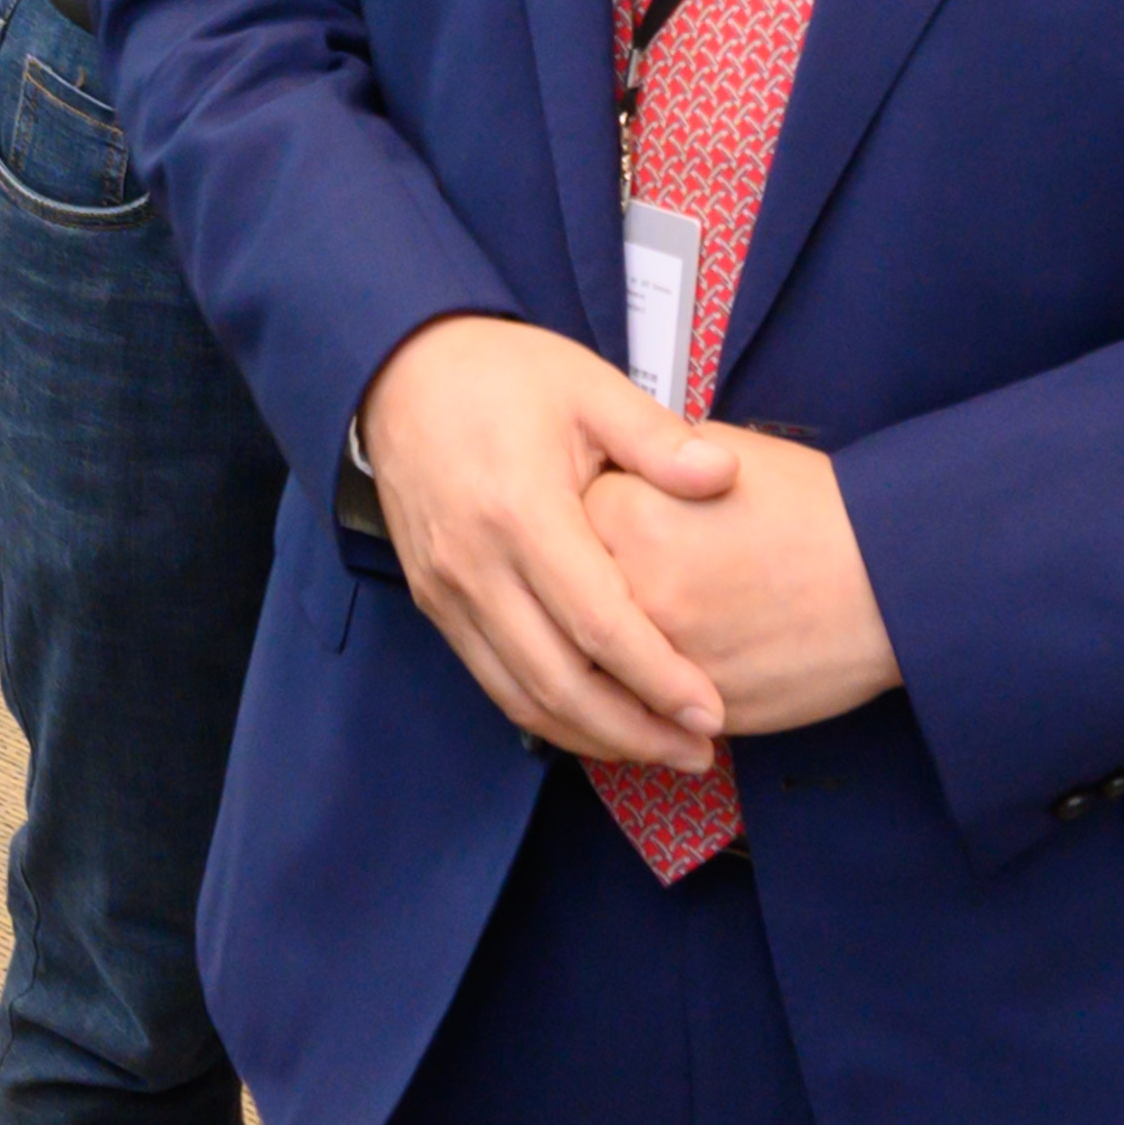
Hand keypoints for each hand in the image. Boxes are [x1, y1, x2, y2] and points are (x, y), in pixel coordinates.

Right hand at [351, 314, 733, 769]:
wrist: (398, 372)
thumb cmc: (503, 375)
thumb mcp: (589, 385)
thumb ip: (657, 438)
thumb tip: (725, 476)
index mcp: (522, 510)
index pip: (598, 623)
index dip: (658, 678)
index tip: (711, 712)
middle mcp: (476, 565)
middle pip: (558, 681)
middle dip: (633, 731)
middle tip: (699, 752)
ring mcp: (447, 590)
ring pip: (520, 697)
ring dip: (592, 736)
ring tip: (659, 751)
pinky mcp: (435, 603)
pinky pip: (493, 680)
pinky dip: (548, 714)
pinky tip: (598, 721)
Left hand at [586, 428, 901, 736]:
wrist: (889, 579)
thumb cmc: (812, 509)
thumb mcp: (720, 458)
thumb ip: (651, 471)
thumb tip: (613, 479)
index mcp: (623, 513)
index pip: (555, 526)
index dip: (573, 533)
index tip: (587, 533)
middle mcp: (627, 589)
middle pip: (563, 604)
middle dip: (574, 602)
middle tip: (598, 592)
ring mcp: (658, 659)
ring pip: (593, 671)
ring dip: (596, 665)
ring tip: (620, 644)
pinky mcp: (691, 710)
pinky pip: (639, 713)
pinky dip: (637, 704)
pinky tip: (657, 682)